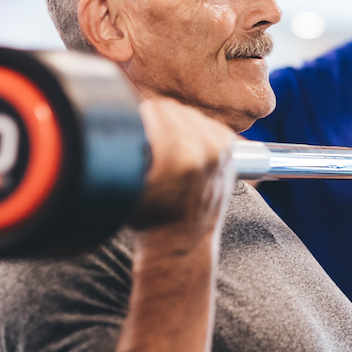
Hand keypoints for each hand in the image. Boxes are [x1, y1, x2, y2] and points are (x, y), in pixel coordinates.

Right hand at [131, 97, 236, 250]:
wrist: (184, 242)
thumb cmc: (150, 219)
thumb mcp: (128, 185)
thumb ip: (128, 147)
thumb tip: (121, 115)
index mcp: (178, 156)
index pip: (154, 111)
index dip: (138, 117)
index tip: (131, 129)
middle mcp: (205, 149)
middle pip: (170, 109)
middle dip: (154, 120)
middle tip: (145, 140)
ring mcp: (221, 149)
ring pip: (187, 113)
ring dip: (172, 123)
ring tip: (163, 146)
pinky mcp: (229, 148)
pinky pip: (205, 121)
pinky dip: (191, 128)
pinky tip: (182, 146)